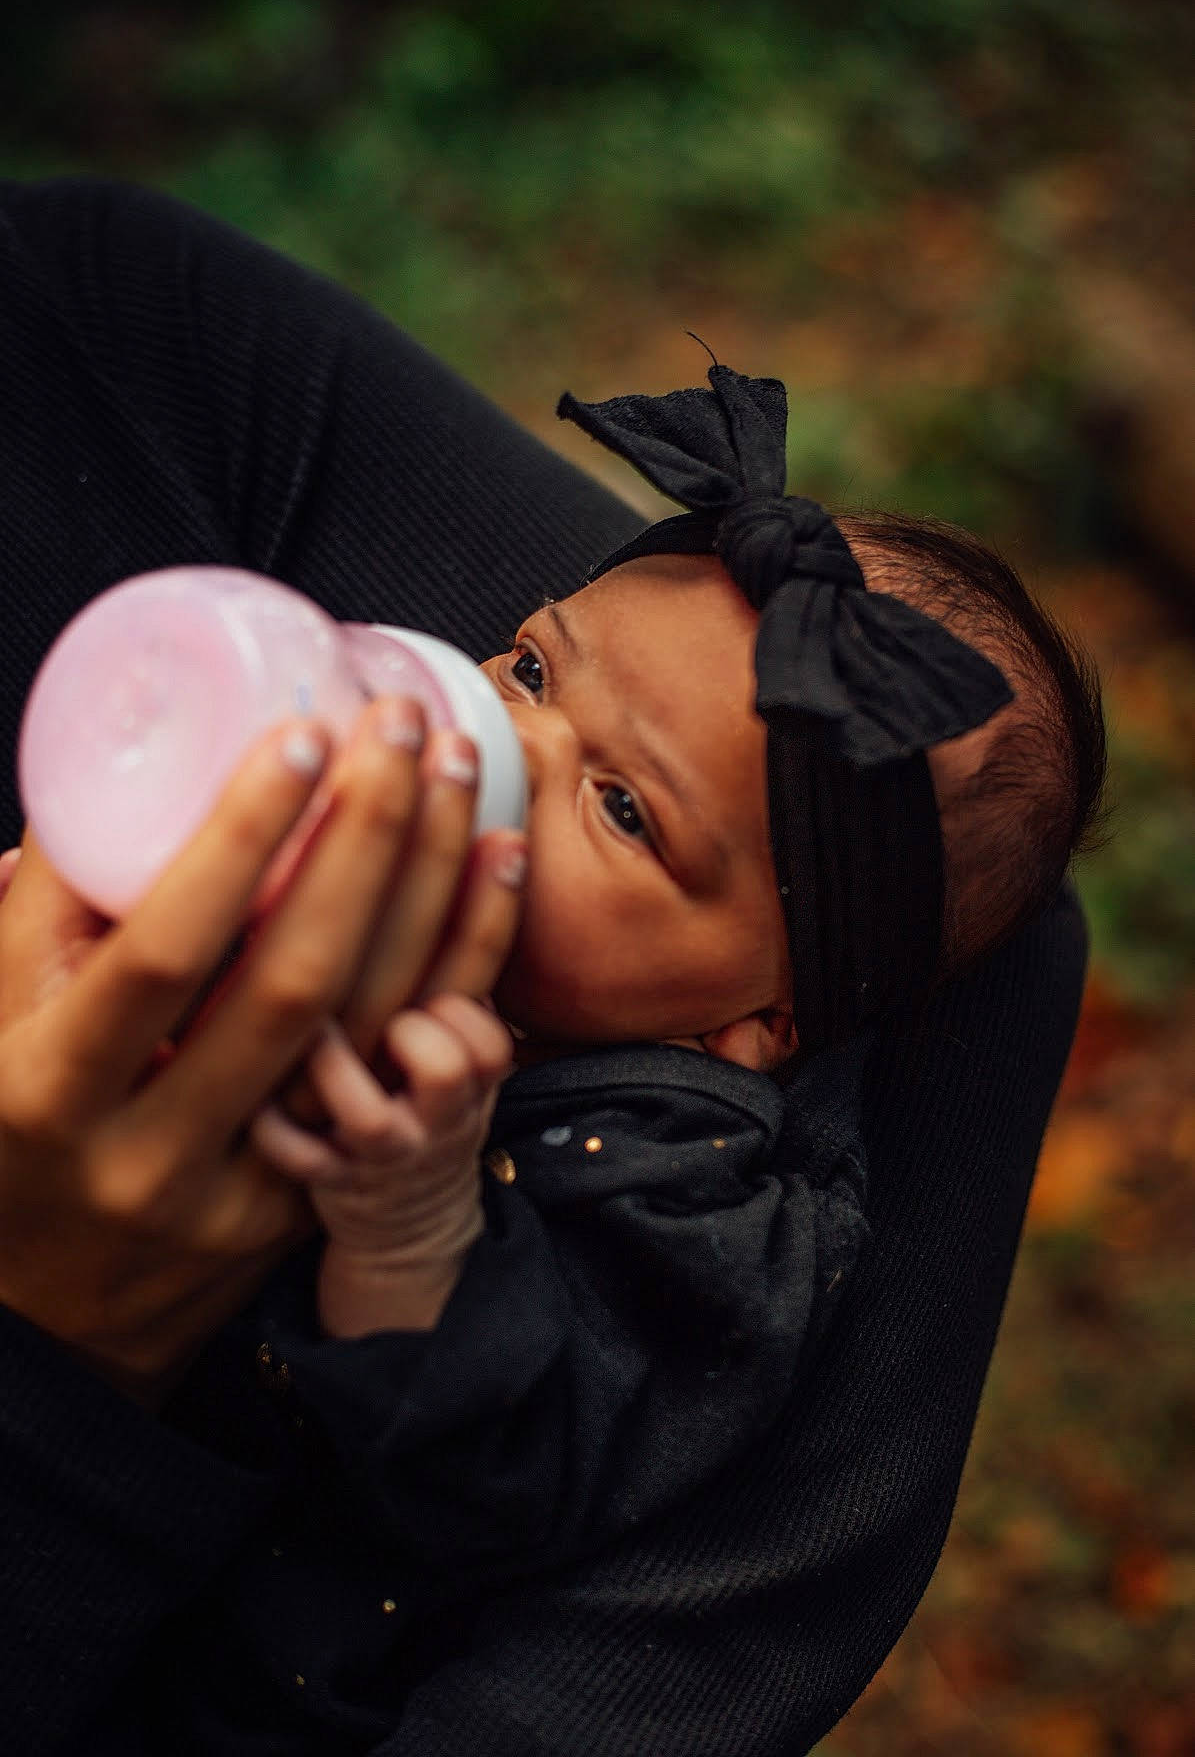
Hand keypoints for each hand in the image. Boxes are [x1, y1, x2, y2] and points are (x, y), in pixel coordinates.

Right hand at [0, 697, 522, 1401]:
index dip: (235, 845)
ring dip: (428, 888)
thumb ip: (39, 912)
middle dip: (360, 842)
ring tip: (457, 772)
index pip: (161, 953)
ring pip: (365, 1025)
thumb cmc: (4, 1134)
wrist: (36, 1328)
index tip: (299, 738)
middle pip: (291, 982)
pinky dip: (458, 963)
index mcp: (48, 1089)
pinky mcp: (305, 1206)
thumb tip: (98, 771)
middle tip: (399, 728)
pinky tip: (492, 871)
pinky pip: (404, 1074)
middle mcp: (150, 1150)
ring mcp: (240, 1189)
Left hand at [251, 995, 513, 1335]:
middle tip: (375, 1008)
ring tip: (310, 1031)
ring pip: (367, 1116)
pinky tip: (259, 1089)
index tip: (432, 984)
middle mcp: (435, 1120)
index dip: (460, 1007)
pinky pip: (297, 1158)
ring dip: (333, 1066)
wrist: (411, 1220)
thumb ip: (457, 963)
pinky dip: (273, 1127)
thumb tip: (481, 834)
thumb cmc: (428, 1098)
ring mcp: (383, 1156)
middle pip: (447, 1068)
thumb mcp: (464, 1047)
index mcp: (473, 1081)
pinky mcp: (330, 1185)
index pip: (489, 1036)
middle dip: (413, 1029)